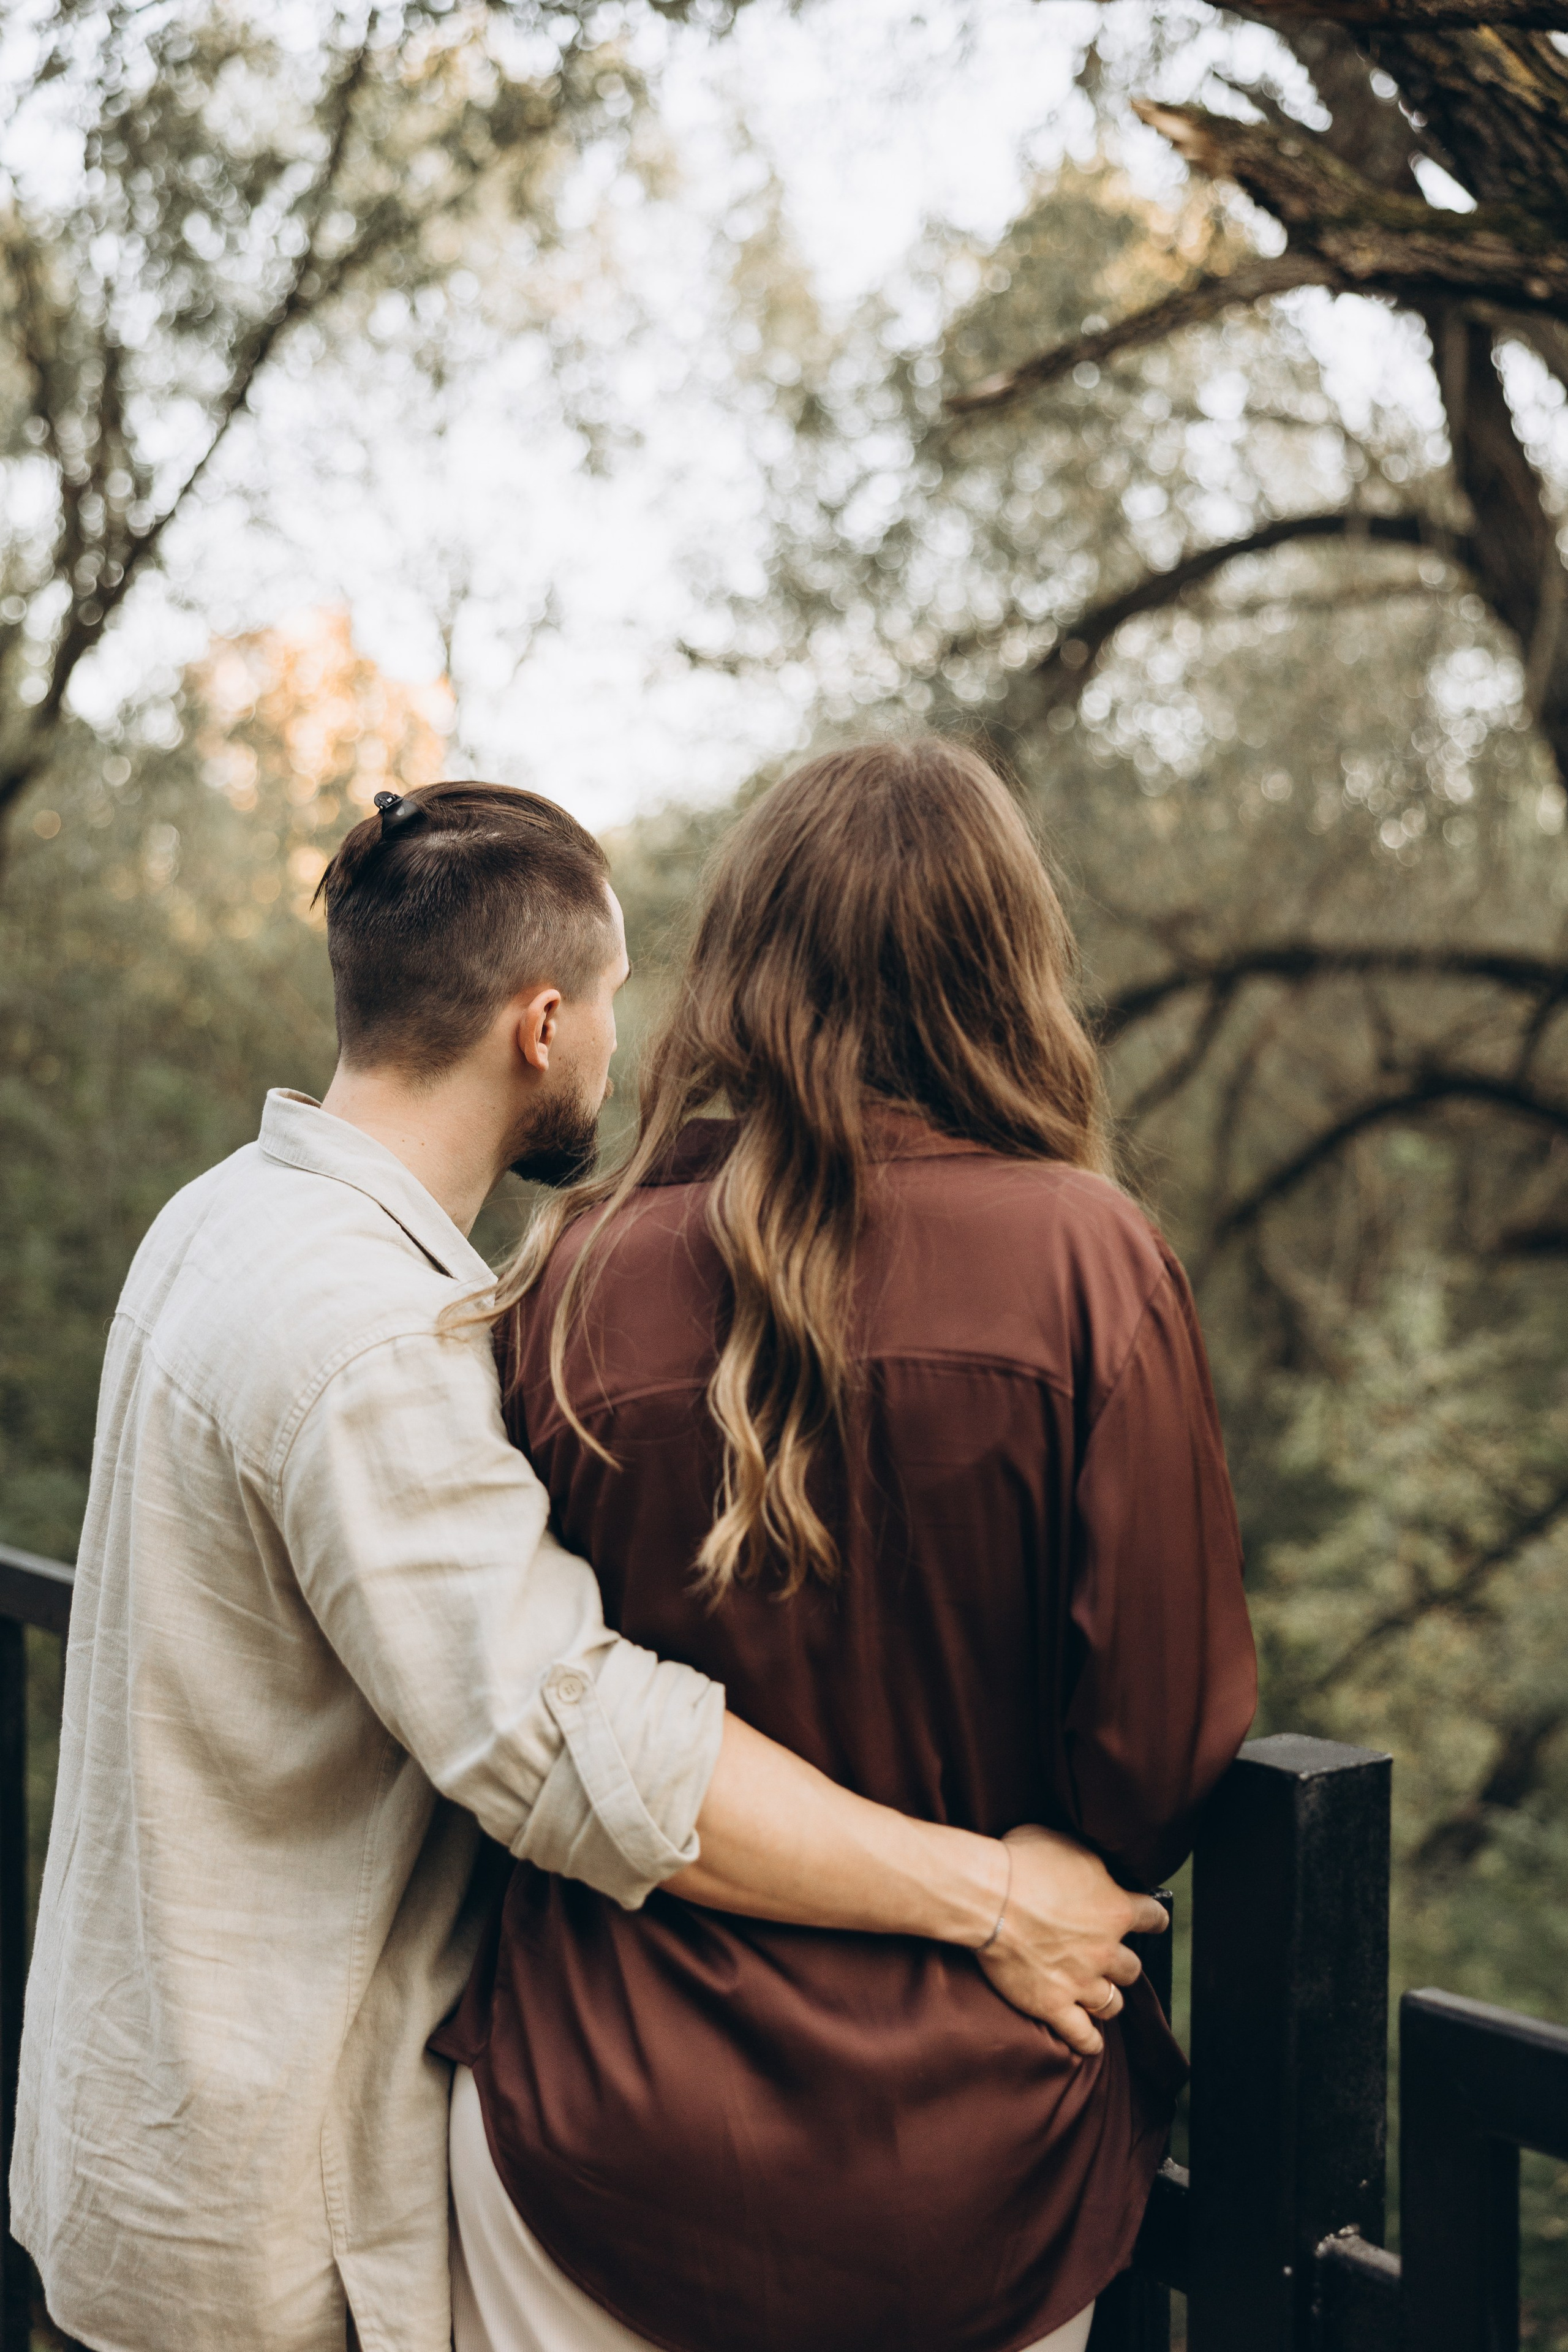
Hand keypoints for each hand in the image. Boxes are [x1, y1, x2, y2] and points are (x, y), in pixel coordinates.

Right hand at [975, 1824, 1166, 2055]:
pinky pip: (1082, 2034)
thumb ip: (1089, 1865)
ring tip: (1097, 1995)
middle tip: (1106, 1958)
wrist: (989, 1897)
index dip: (1153, 1920)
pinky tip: (1091, 2042)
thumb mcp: (1065, 1844)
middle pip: (1132, 1969)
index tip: (1152, 1921)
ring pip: (1113, 2003)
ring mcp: (1081, 1981)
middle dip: (1121, 1964)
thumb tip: (1094, 1869)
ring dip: (1107, 1998)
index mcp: (1114, 1909)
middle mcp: (1105, 1950)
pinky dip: (1089, 2040)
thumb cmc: (1022, 1862)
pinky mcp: (1053, 2005)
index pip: (1152, 1917)